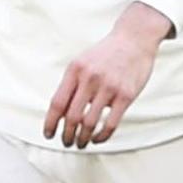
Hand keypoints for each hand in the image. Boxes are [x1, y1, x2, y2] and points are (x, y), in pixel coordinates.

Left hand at [45, 4, 170, 147]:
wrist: (134, 38)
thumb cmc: (106, 53)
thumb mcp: (82, 62)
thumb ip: (71, 84)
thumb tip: (60, 113)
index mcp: (75, 70)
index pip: (57, 103)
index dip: (51, 123)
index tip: (49, 135)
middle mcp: (90, 78)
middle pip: (72, 117)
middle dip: (67, 135)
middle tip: (67, 143)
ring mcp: (109, 87)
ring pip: (89, 123)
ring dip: (82, 139)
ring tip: (81, 144)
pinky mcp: (126, 95)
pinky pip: (110, 123)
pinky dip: (101, 136)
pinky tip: (97, 139)